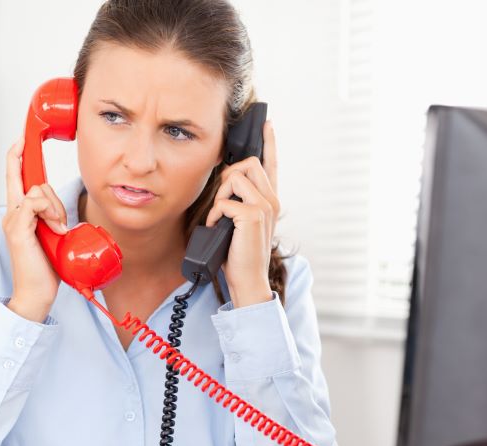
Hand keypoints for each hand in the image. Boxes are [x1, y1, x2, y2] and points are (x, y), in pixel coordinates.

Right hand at [2, 136, 67, 321]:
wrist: (35, 294)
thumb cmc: (45, 269)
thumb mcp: (53, 237)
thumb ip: (53, 220)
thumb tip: (62, 213)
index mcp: (19, 215)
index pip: (14, 177)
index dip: (16, 157)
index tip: (22, 140)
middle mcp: (12, 214)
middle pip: (30, 181)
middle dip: (53, 197)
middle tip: (60, 222)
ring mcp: (13, 221)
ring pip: (36, 190)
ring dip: (55, 208)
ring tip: (58, 231)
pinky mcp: (18, 229)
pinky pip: (34, 203)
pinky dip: (50, 213)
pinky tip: (56, 229)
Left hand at [205, 120, 278, 307]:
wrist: (248, 279)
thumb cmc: (239, 253)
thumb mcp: (240, 223)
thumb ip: (239, 202)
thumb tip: (225, 185)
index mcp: (270, 200)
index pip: (272, 164)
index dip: (270, 142)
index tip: (267, 124)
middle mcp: (272, 200)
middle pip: (249, 163)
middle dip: (228, 175)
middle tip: (222, 201)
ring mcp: (265, 206)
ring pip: (236, 177)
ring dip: (220, 196)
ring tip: (219, 217)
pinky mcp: (253, 216)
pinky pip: (225, 201)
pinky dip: (214, 214)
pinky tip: (216, 227)